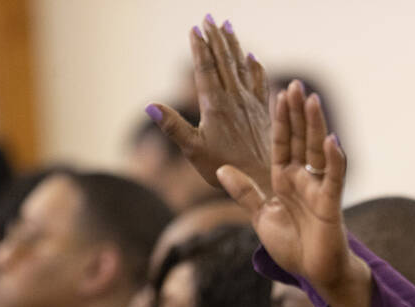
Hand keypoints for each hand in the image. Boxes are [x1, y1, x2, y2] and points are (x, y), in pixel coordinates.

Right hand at [146, 15, 270, 193]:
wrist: (262, 182)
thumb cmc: (224, 168)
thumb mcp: (194, 150)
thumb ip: (173, 126)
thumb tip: (150, 105)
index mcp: (215, 105)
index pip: (205, 69)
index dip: (199, 48)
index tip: (194, 28)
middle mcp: (235, 99)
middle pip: (224, 62)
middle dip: (216, 38)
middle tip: (209, 17)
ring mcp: (252, 105)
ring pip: (243, 68)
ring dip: (234, 46)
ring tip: (228, 27)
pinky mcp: (264, 113)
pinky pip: (260, 84)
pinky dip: (256, 69)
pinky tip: (254, 58)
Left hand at [218, 81, 367, 304]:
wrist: (314, 273)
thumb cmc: (293, 247)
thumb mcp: (260, 217)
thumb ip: (244, 193)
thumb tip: (222, 169)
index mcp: (284, 179)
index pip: (281, 143)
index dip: (280, 120)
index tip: (278, 93)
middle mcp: (303, 179)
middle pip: (300, 139)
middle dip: (298, 113)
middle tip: (296, 84)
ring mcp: (318, 189)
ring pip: (317, 151)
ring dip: (315, 126)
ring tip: (312, 100)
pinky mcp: (331, 203)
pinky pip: (333, 178)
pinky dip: (334, 159)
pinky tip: (331, 140)